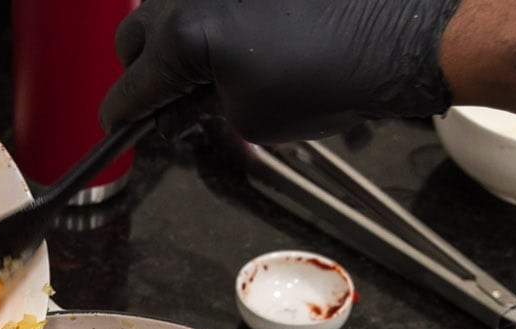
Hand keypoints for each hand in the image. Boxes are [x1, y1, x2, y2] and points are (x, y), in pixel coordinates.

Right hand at [99, 0, 462, 142]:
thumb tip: (178, 106)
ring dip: (174, 40)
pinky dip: (210, 19)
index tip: (118, 130)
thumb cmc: (328, 81)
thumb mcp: (248, 117)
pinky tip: (237, 41)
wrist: (397, 33)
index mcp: (182, 38)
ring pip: (166, 8)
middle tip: (171, 102)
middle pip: (134, 37)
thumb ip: (196, 110)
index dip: (121, 119)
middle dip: (144, 72)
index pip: (128, 89)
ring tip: (209, 70)